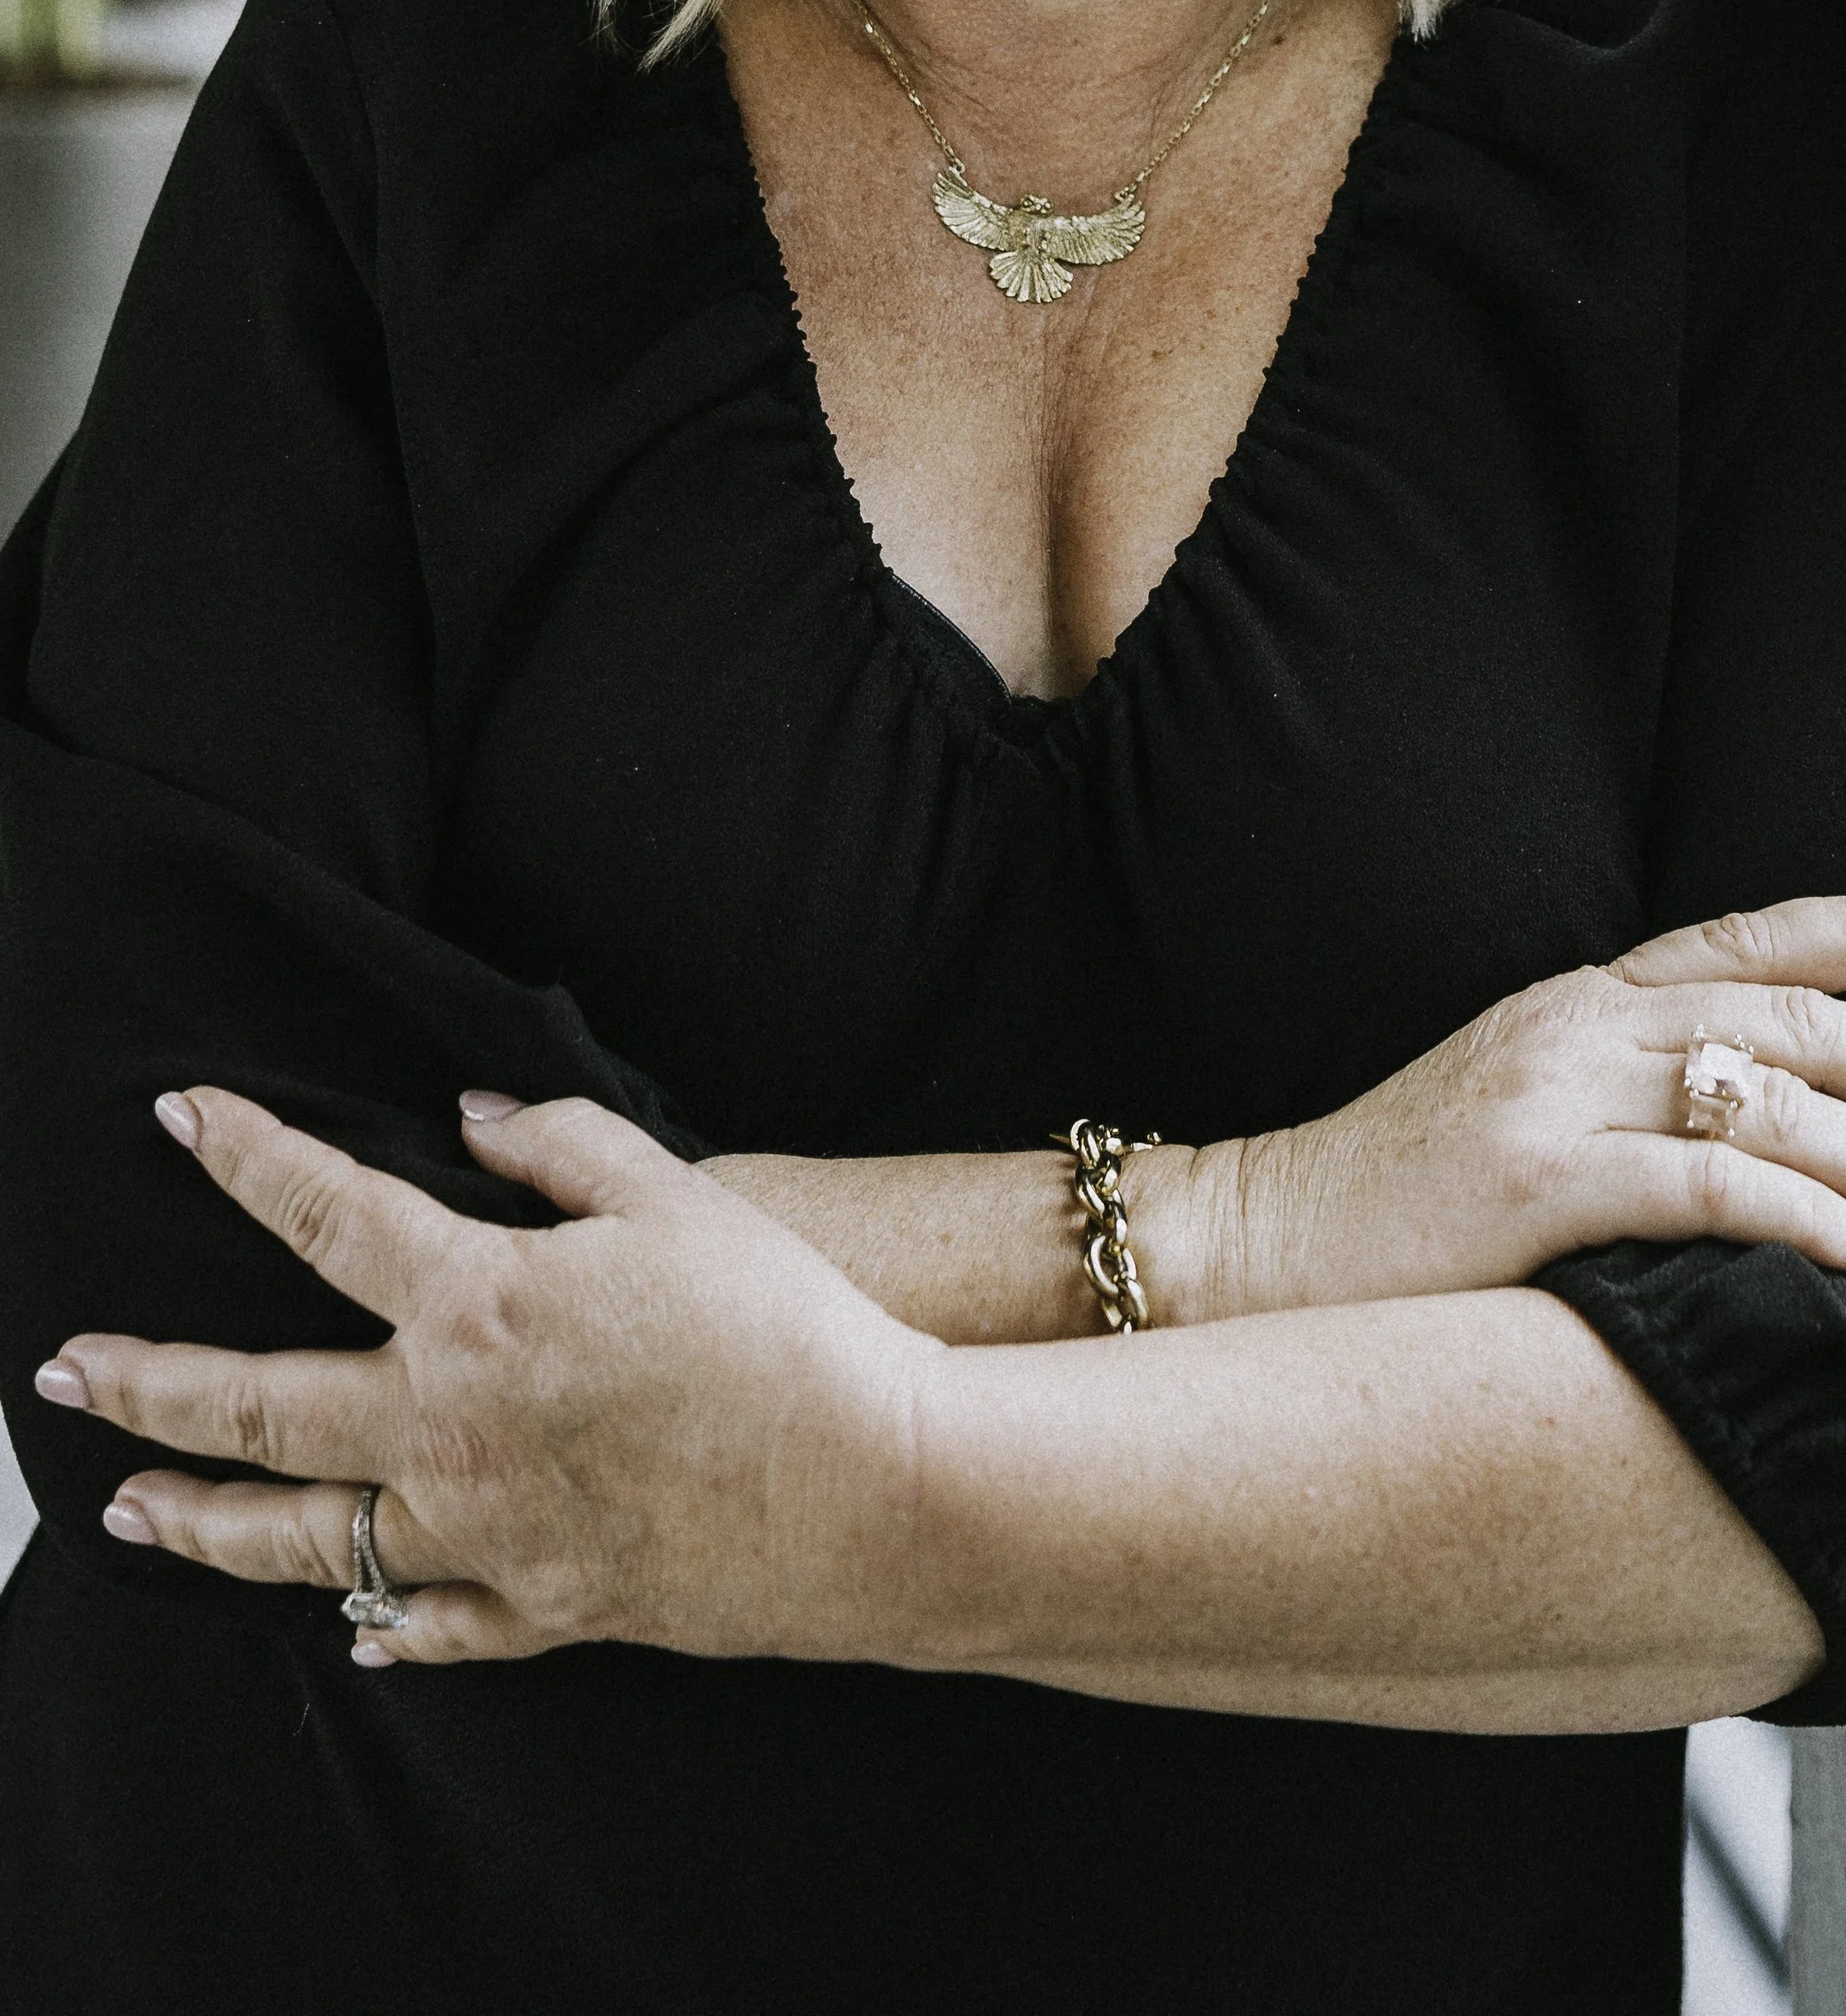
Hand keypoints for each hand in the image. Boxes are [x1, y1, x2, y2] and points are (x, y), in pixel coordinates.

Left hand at [34, 1086, 925, 1668]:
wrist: (871, 1487)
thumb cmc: (781, 1326)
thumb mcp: (677, 1196)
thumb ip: (562, 1146)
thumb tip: (472, 1119)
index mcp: (480, 1303)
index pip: (324, 1213)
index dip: (247, 1154)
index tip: (183, 1116)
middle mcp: (450, 1427)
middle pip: (258, 1405)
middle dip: (147, 1381)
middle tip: (66, 1370)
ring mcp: (485, 1531)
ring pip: (305, 1538)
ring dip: (203, 1521)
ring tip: (132, 1507)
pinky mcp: (541, 1603)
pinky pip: (427, 1623)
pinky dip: (375, 1622)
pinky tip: (345, 1618)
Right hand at [1204, 895, 1845, 1315]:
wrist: (1244, 1248)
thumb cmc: (1383, 1208)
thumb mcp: (1508, 1113)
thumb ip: (1614, 1097)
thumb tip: (1752, 1128)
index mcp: (1571, 1002)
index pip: (1744, 940)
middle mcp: (1574, 1026)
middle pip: (1794, 1017)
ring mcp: (1552, 1095)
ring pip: (1770, 1101)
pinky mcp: (1535, 1183)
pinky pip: (1706, 1187)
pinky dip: (1807, 1215)